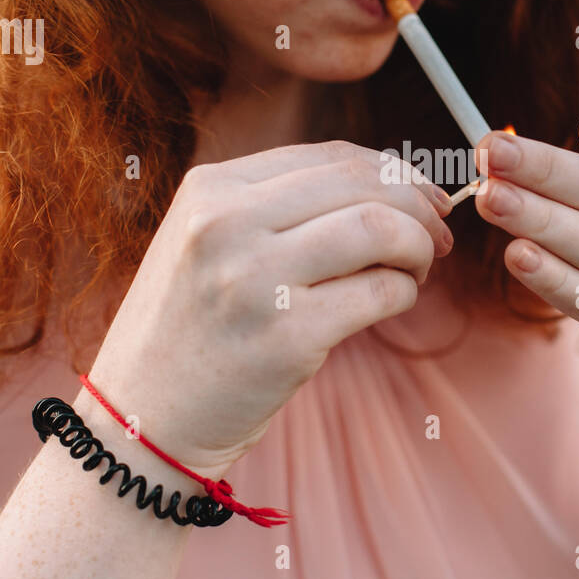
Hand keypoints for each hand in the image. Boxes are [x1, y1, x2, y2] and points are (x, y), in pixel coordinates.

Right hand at [87, 141, 453, 471]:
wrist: (141, 423)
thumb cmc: (189, 331)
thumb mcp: (205, 244)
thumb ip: (277, 206)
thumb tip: (390, 185)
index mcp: (209, 189)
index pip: (330, 155)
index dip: (392, 171)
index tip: (421, 197)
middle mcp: (226, 224)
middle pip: (363, 183)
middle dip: (419, 204)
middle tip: (438, 234)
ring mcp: (255, 279)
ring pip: (380, 228)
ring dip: (417, 246)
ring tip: (415, 270)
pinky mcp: (287, 337)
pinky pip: (381, 293)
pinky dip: (403, 293)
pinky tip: (392, 302)